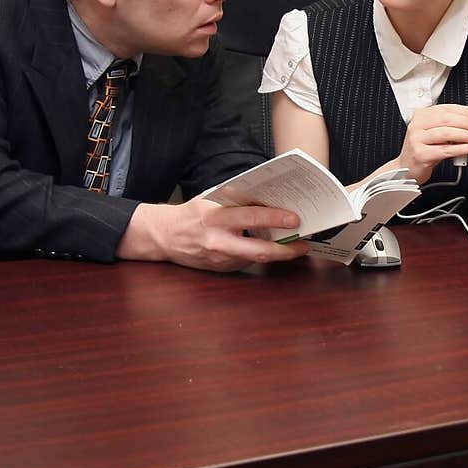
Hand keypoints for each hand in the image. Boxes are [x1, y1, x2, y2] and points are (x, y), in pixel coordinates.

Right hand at [117, 198, 310, 271]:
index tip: (295, 218)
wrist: (164, 236)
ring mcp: (220, 259)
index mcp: (215, 217)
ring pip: (256, 259)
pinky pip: (246, 262)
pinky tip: (272, 249)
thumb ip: (236, 201)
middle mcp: (218, 241)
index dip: (275, 218)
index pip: (251, 218)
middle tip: (303, 244)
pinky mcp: (221, 269)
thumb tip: (268, 199)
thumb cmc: (191, 213)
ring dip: (278, 254)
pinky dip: (261, 256)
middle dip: (285, 250)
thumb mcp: (210, 200)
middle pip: (258, 250)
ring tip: (295, 247)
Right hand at [397, 104, 467, 183]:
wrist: (407, 169)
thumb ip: (450, 126)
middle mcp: (417, 125)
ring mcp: (417, 139)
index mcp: (421, 115)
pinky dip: (461, 148)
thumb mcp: (435, 134)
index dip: (466, 110)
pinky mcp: (421, 154)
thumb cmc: (423, 150)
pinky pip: (446, 150)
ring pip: (446, 133)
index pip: (447, 108)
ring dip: (466, 135)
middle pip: (447, 119)